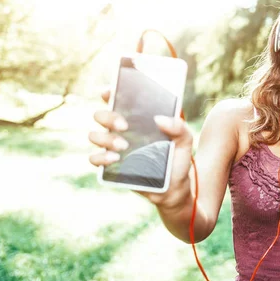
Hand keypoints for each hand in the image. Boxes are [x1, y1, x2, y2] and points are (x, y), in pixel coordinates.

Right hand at [88, 89, 193, 210]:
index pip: (118, 100)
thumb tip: (160, 118)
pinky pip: (94, 158)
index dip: (110, 93)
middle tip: (125, 125)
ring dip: (105, 138)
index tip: (109, 91)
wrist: (174, 188)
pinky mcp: (111, 166)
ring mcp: (114, 147)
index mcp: (138, 119)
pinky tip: (115, 158)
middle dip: (108, 117)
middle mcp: (122, 131)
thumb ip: (179, 127)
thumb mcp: (185, 141)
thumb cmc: (177, 160)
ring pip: (94, 135)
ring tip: (124, 146)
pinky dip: (100, 157)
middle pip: (101, 115)